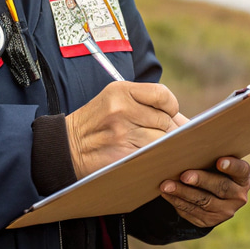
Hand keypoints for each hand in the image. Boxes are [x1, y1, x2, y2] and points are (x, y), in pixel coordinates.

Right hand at [66, 81, 182, 178]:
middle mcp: (122, 109)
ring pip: (161, 140)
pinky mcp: (123, 154)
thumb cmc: (95, 123)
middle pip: (165, 120)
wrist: (67, 147)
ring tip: (156, 147)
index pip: (162, 94)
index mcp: (120, 91)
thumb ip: (144, 104)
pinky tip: (151, 157)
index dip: (171, 106)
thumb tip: (182, 119)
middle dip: (169, 130)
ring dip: (164, 146)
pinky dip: (156, 157)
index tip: (169, 113)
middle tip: (164, 135)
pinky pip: (152, 155)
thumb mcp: (113, 101)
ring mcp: (122, 132)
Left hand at [159, 156, 249, 228]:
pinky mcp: (209, 221)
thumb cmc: (211, 167)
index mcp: (242, 177)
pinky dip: (177, 202)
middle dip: (200, 180)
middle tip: (183, 175)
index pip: (241, 170)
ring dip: (182, 193)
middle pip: (220, 187)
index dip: (231, 166)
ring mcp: (225, 211)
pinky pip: (192, 212)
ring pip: (203, 202)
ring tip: (166, 185)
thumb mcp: (215, 160)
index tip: (219, 161)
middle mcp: (238, 196)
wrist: (210, 193)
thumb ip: (209, 155)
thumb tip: (188, 146)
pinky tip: (167, 194)